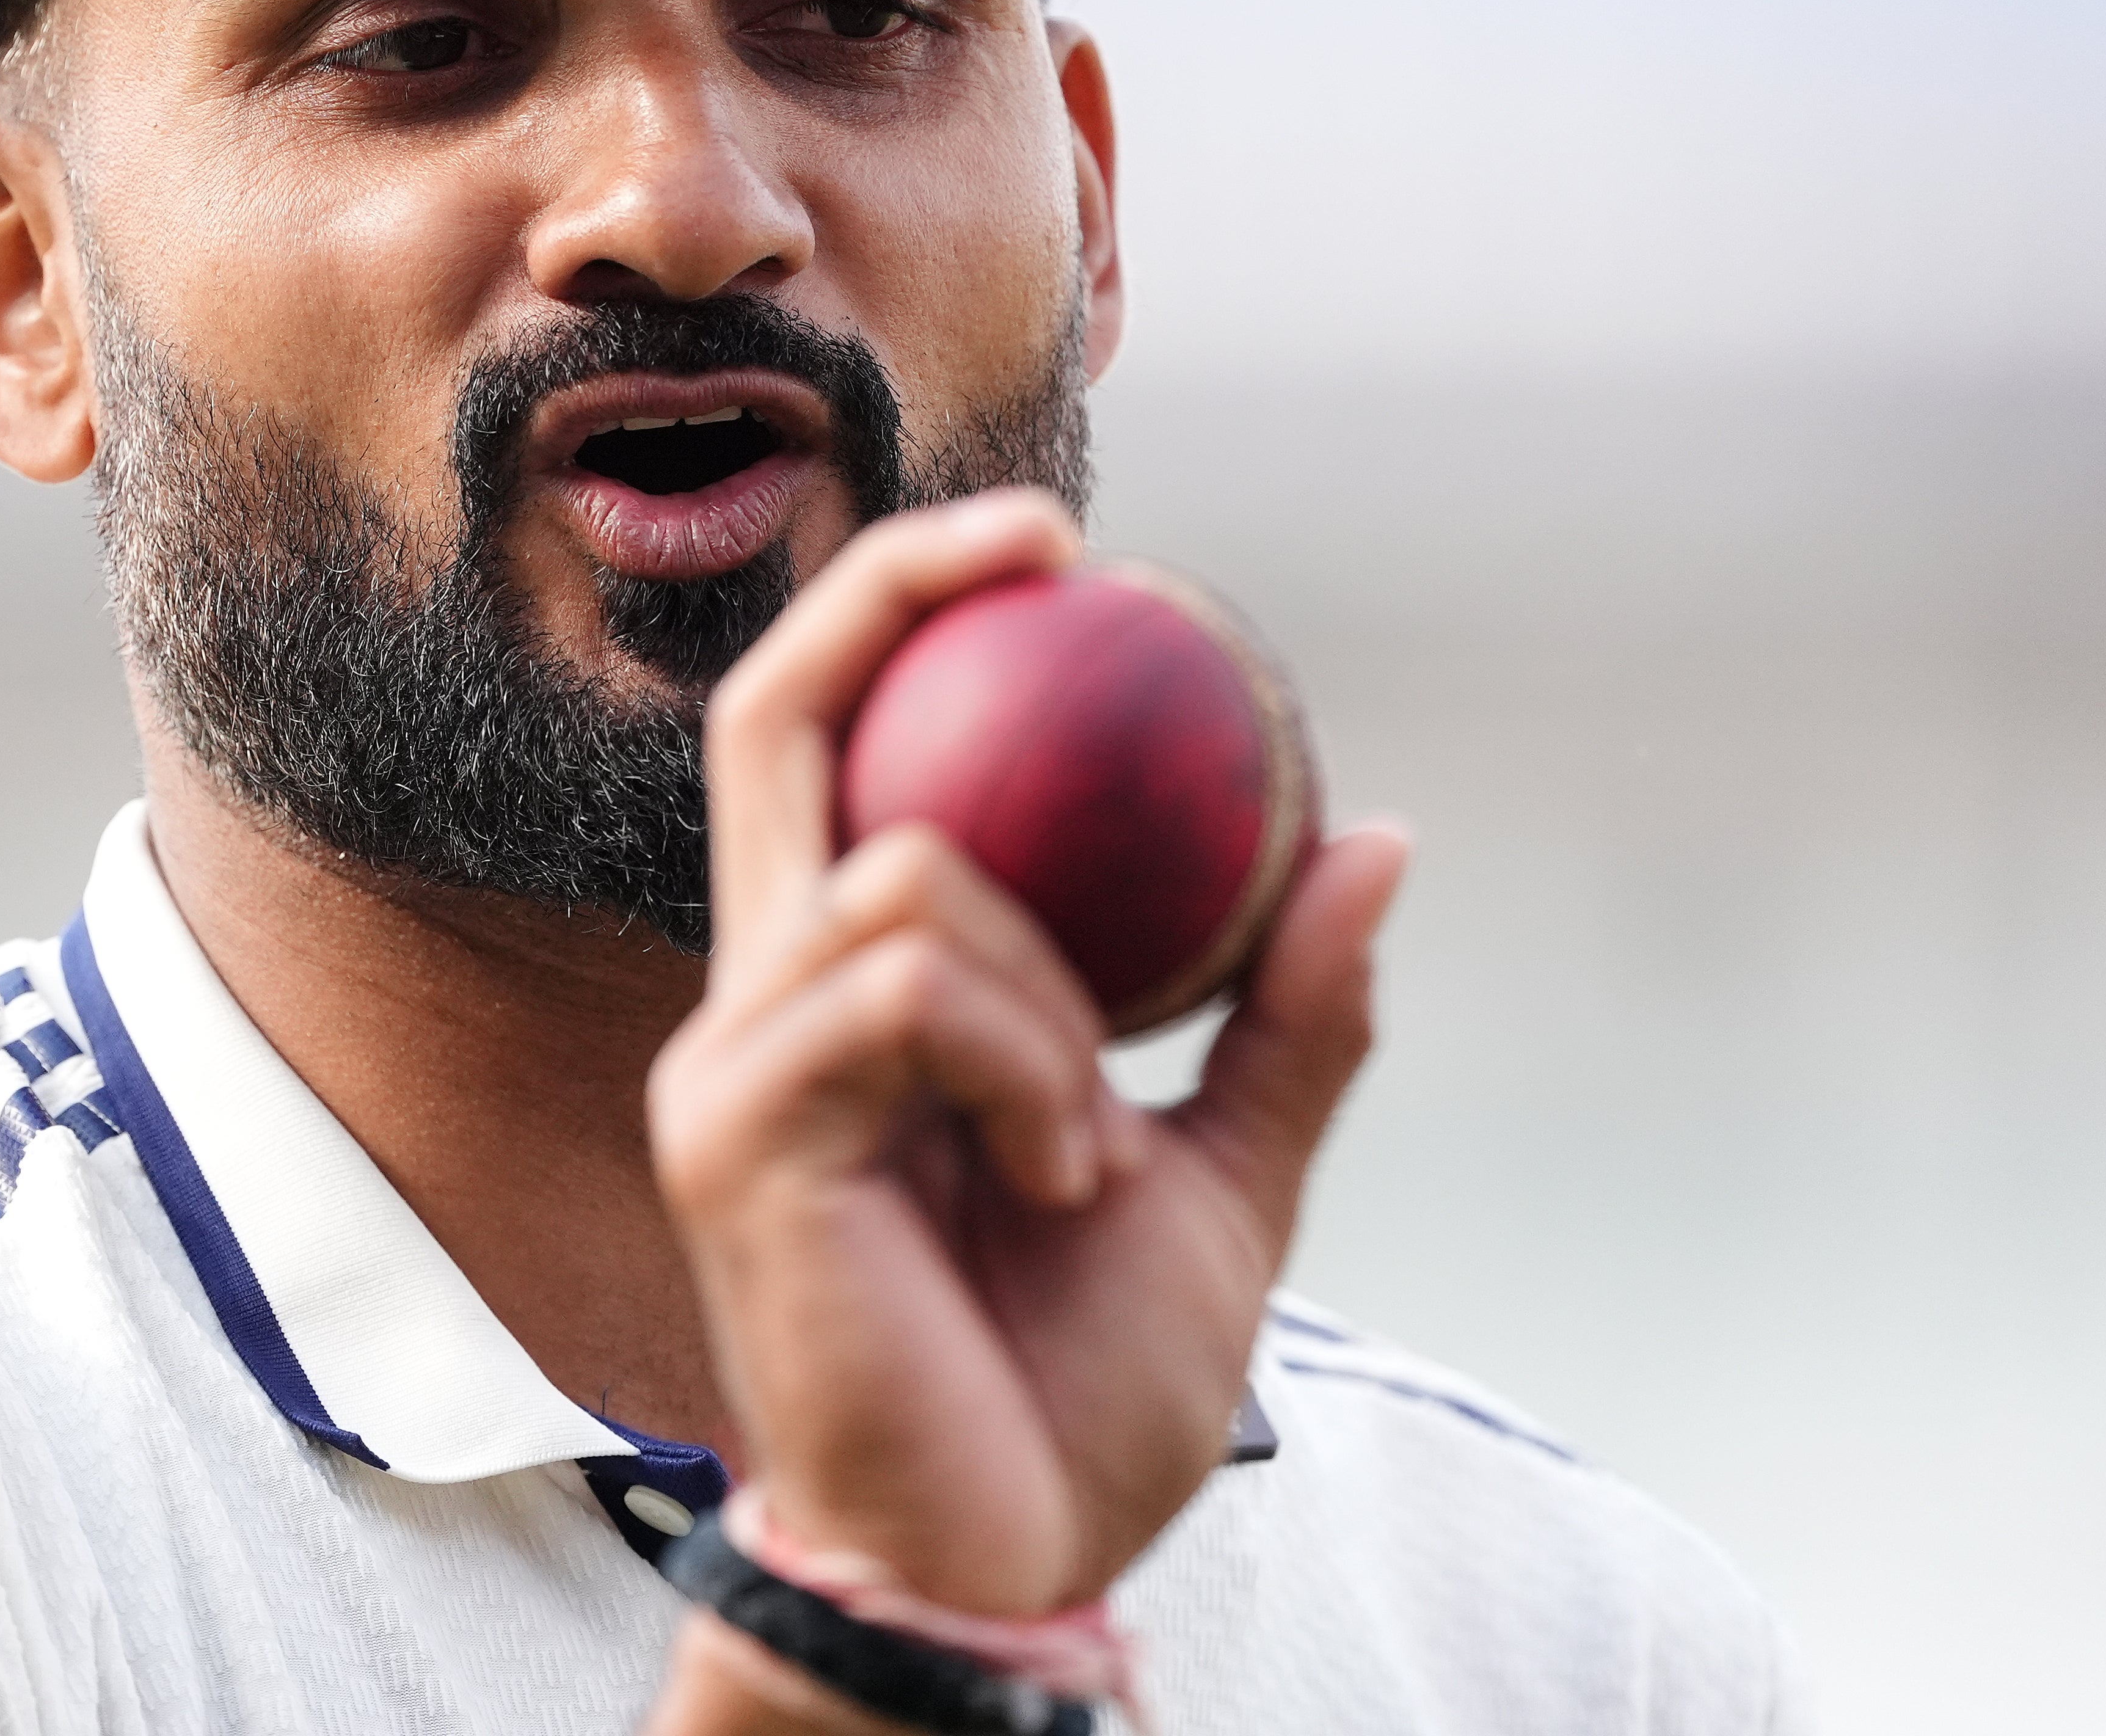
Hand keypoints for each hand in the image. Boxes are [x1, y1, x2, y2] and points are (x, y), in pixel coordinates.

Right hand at [649, 487, 1405, 1627]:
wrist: (1001, 1561)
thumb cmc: (1075, 1388)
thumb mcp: (1221, 1175)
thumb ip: (1282, 1023)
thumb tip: (1374, 841)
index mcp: (844, 997)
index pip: (824, 746)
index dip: (904, 611)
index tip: (1051, 544)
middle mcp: (755, 1004)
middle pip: (775, 722)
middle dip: (898, 594)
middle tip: (1055, 547)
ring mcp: (731, 1067)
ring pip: (903, 886)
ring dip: (1051, 996)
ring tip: (1088, 1141)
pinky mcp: (735, 1141)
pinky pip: (903, 1003)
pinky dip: (1023, 1070)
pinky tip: (1055, 1178)